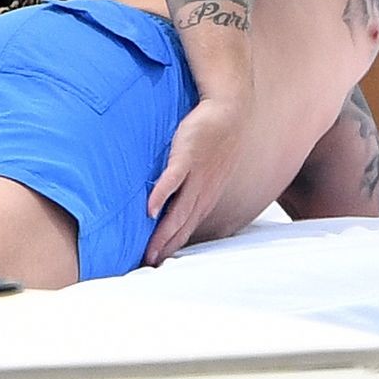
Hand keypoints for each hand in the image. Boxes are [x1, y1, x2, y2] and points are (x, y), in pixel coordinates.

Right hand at [144, 96, 244, 264]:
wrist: (229, 111)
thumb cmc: (216, 140)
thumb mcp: (209, 170)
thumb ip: (192, 187)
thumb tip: (175, 201)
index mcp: (207, 196)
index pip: (189, 228)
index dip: (175, 247)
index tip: (159, 265)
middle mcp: (203, 191)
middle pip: (183, 226)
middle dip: (167, 248)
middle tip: (150, 267)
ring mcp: (196, 175)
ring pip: (179, 210)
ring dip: (164, 233)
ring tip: (149, 251)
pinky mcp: (187, 156)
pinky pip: (173, 179)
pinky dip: (162, 195)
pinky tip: (150, 209)